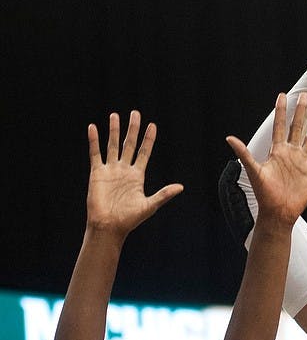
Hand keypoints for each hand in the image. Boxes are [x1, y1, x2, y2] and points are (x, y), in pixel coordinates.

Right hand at [86, 110, 182, 238]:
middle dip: (132, 129)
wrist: (109, 226)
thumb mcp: (150, 205)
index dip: (148, 139)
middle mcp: (124, 170)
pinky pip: (95, 154)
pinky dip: (94, 141)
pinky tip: (93, 128)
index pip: (144, 152)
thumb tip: (181, 187)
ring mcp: (110, 170)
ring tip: (115, 115)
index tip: (152, 125)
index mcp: (137, 176)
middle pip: (129, 144)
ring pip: (112, 145)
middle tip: (135, 113)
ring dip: (113, 131)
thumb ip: (164, 194)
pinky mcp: (97, 173)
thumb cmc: (129, 219)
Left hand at [226, 91, 306, 225]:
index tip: (283, 95)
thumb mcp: (254, 171)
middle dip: (300, 111)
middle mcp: (290, 153)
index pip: (279, 125)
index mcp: (277, 151)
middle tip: (305, 94)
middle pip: (296, 127)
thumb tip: (229, 137)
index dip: (280, 110)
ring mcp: (302, 161)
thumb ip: (244, 153)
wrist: (278, 212)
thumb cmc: (264, 193)